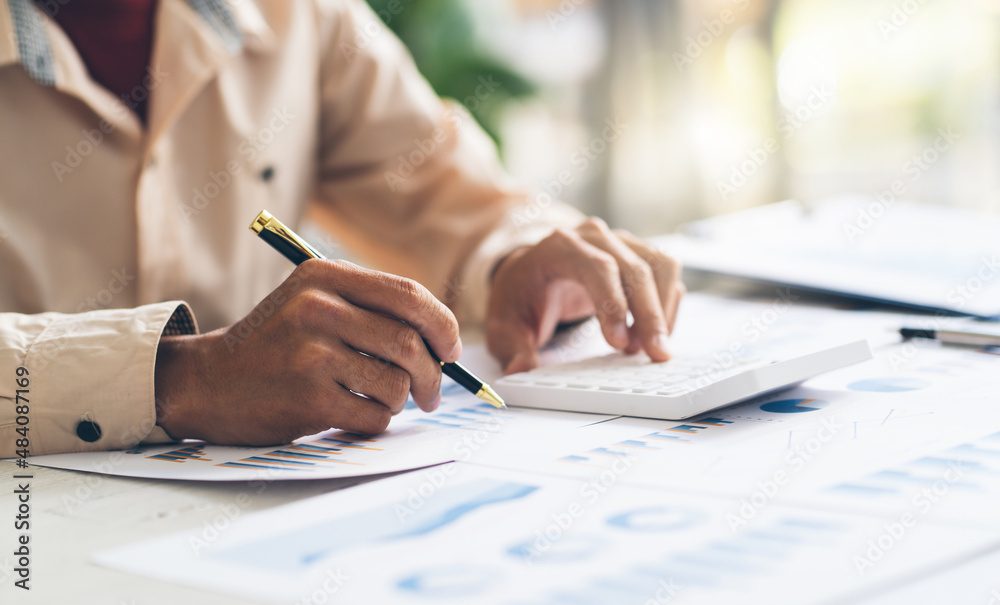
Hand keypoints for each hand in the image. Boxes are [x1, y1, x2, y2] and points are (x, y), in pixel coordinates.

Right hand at [153, 260, 460, 444]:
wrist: (207, 382)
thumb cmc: (274, 345)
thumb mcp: (312, 301)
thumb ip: (370, 308)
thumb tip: (444, 339)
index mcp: (324, 276)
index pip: (410, 295)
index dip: (443, 326)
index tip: (451, 351)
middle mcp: (317, 307)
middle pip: (410, 341)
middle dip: (434, 374)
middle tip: (433, 392)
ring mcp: (311, 354)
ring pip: (397, 383)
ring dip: (402, 401)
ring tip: (384, 402)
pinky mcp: (308, 398)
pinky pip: (374, 415)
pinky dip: (376, 421)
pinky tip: (355, 415)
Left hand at [487, 218, 684, 373]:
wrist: (530, 272)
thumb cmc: (519, 296)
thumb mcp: (503, 324)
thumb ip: (511, 347)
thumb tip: (520, 369)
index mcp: (559, 246)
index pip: (596, 267)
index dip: (613, 304)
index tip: (620, 343)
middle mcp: (594, 237)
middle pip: (634, 268)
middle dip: (649, 315)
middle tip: (654, 354)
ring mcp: (619, 242)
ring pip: (659, 266)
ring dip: (662, 310)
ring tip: (648, 349)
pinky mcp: (637, 253)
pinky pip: (666, 273)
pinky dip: (667, 305)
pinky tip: (653, 335)